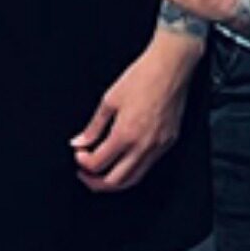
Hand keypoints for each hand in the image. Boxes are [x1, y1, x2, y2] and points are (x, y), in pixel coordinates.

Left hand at [71, 30, 203, 192]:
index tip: (79, 153)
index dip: (82, 162)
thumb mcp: (109, 100)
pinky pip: (148, 167)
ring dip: (114, 181)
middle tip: (84, 173)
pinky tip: (123, 161)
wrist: (170, 68)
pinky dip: (132, 170)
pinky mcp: (168, 143)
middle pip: (115, 182)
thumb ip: (93, 126)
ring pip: (134, 179)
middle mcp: (143, 146)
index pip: (98, 164)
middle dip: (95, 182)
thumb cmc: (143, 78)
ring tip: (102, 173)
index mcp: (125, 134)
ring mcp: (158, 147)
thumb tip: (79, 141)